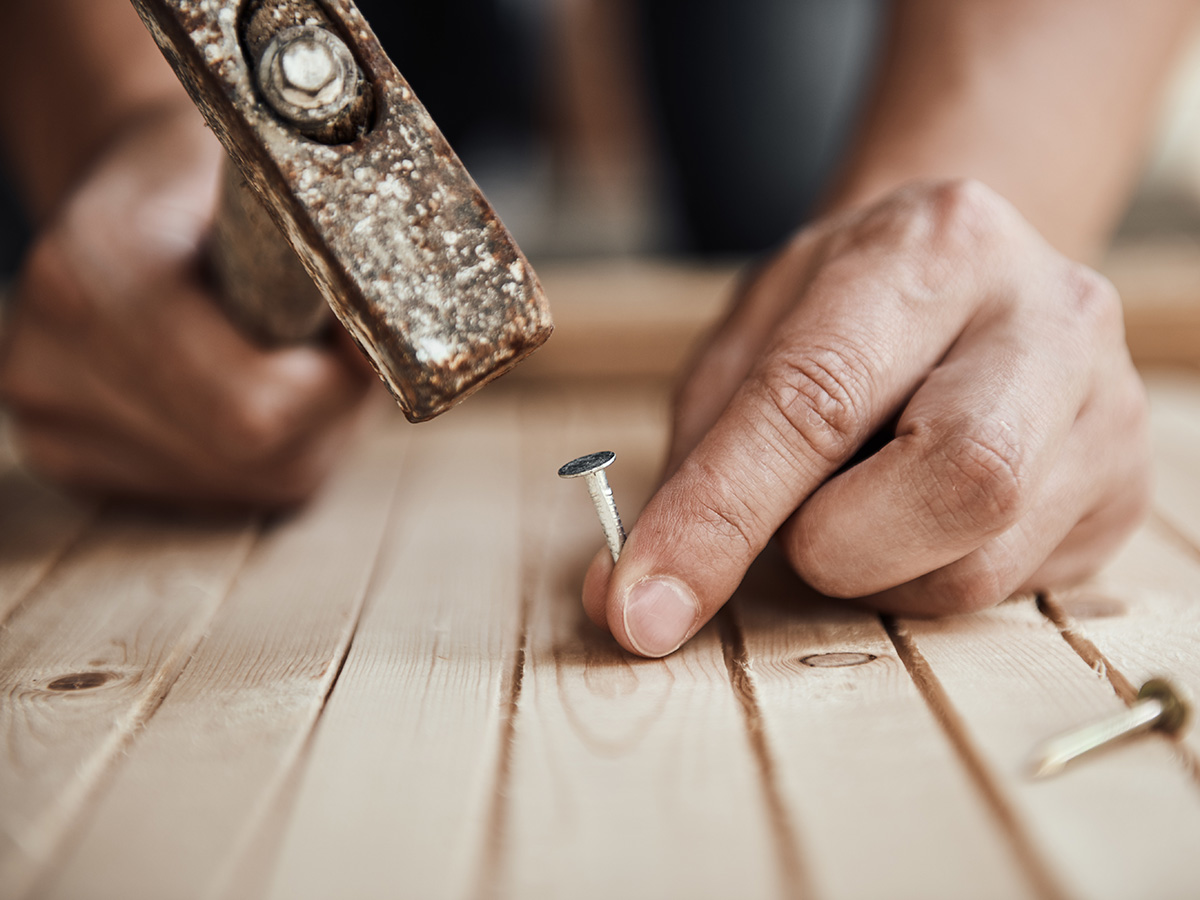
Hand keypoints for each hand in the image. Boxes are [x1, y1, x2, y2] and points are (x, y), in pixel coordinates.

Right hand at [0, 105, 370, 506]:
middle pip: (254, 457)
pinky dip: (263, 453)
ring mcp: (50, 420)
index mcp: (89, 276)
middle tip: (327, 346)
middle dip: (323, 411)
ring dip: (299, 434)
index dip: (334, 382)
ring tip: (282, 359)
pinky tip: (242, 389)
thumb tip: (390, 344)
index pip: (255, 408)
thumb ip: (332, 260)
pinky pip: (223, 493)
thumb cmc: (215, 182)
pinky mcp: (70, 457)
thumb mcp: (281, 183)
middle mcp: (47, 361)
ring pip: (246, 483)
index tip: (358, 332)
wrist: (133, 197)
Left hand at [583, 179, 1151, 655]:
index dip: (720, 514)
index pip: (817, 397)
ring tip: (861, 501)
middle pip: (961, 479)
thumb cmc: (842, 314)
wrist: (968, 279)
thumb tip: (627, 600)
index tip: (642, 605)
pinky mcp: (1119, 495)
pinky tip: (913, 516)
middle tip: (799, 524)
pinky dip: (919, 578)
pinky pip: (1000, 593)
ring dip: (873, 570)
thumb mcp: (749, 345)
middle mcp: (1049, 318)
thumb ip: (691, 465)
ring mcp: (1106, 411)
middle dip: (838, 543)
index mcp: (933, 248)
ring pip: (975, 566)